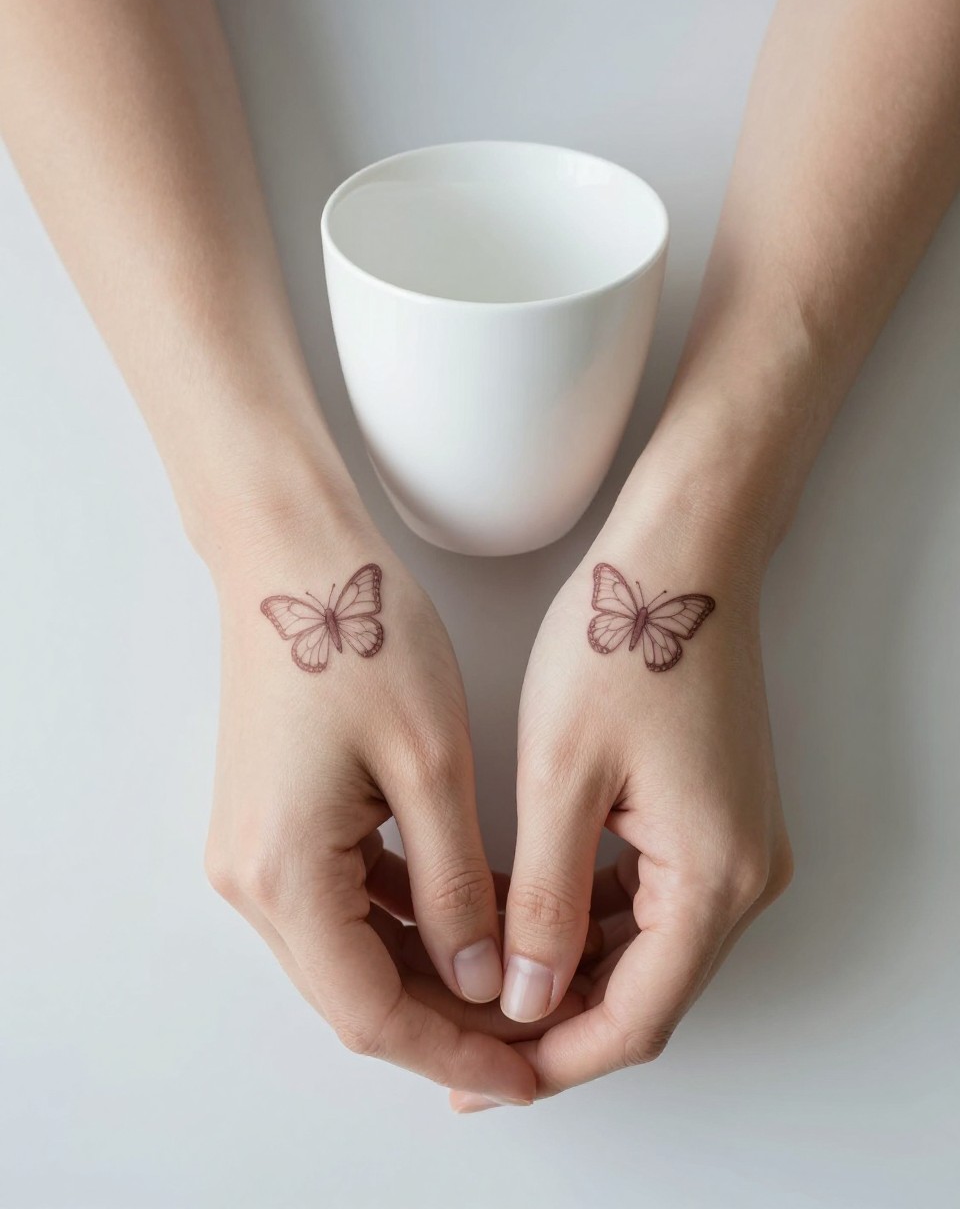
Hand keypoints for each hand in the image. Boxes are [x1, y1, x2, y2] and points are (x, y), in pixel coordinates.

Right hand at [202, 493, 572, 1101]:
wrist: (291, 558)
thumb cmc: (362, 637)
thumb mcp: (431, 766)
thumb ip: (456, 889)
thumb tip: (481, 978)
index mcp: (284, 877)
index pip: (373, 1014)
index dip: (455, 1054)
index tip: (526, 1073)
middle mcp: (251, 881)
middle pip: (355, 991)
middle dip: (449, 1018)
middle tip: (536, 1025)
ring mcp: (253, 851)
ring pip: (349, 949)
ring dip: (429, 970)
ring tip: (517, 970)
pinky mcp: (270, 822)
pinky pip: (339, 899)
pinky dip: (402, 919)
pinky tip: (467, 910)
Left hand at [491, 500, 793, 1095]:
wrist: (682, 557)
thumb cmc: (620, 643)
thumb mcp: (562, 778)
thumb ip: (544, 901)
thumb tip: (523, 997)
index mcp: (715, 876)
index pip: (635, 1018)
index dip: (553, 1057)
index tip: (478, 1076)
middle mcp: (744, 875)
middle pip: (645, 990)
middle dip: (550, 1015)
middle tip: (459, 1023)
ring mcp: (735, 844)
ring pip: (643, 946)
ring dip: (564, 966)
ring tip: (475, 971)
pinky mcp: (714, 816)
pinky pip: (649, 897)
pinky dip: (586, 915)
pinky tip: (519, 907)